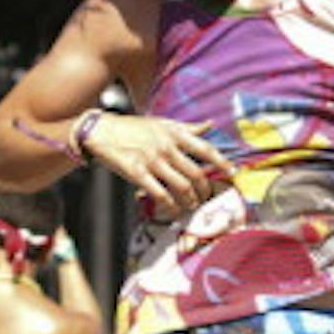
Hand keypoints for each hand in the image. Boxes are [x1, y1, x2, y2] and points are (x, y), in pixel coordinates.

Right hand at [85, 114, 232, 221]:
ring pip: (181, 187)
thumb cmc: (133, 127)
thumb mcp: (162, 123)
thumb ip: (187, 128)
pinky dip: (171, 206)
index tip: (232, 172)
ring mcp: (152, 160)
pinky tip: (173, 210)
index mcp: (174, 133)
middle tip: (205, 197)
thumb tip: (210, 125)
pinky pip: (160, 194)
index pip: (205, 149)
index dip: (221, 162)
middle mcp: (166, 146)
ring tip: (191, 206)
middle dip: (204, 190)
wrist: (101, 130)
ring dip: (190, 200)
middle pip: (195, 174)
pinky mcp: (137, 173)